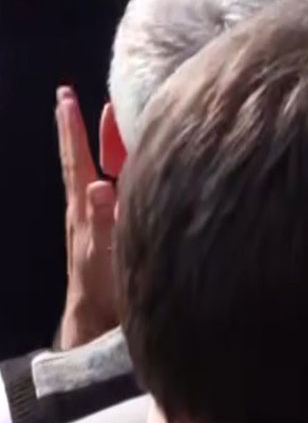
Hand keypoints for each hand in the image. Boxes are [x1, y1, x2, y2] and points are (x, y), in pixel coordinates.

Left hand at [57, 87, 117, 349]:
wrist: (97, 326)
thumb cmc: (101, 290)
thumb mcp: (102, 253)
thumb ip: (102, 219)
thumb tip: (98, 183)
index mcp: (84, 206)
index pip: (77, 157)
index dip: (72, 127)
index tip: (65, 96)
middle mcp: (88, 207)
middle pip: (83, 157)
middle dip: (80, 127)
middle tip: (71, 96)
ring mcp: (98, 219)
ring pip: (97, 170)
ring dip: (99, 145)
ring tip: (104, 120)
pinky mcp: (111, 229)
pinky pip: (114, 187)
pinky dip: (119, 168)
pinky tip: (128, 169)